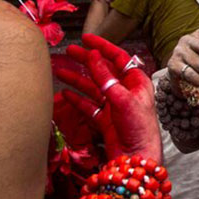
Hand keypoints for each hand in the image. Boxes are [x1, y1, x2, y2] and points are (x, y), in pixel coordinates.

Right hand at [60, 35, 161, 161]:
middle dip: (85, 61)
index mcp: (136, 82)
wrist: (137, 158)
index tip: (86, 39)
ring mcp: (114, 106)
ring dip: (77, 79)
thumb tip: (94, 56)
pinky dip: (76, 100)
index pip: (118, 58)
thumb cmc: (139, 128)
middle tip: (68, 51)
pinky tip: (64, 94)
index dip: (102, 47)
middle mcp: (125, 91)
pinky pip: (88, 106)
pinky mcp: (105, 120)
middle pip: (102, 71)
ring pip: (92, 88)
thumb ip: (106, 78)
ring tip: (59, 71)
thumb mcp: (122, 99)